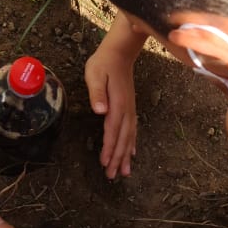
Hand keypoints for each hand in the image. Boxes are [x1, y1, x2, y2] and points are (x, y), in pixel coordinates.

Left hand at [85, 26, 141, 178]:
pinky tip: (131, 154)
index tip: (105, 163)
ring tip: (125, 173)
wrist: (120, 52)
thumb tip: (100, 111)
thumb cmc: (103, 63)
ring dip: (126, 155)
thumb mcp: (95, 74)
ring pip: (129, 137)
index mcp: (117, 104)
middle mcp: (126, 110)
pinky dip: (132, 143)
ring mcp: (130, 109)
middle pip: (123, 138)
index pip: (112, 131)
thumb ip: (97, 93)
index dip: (109, 148)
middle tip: (112, 176)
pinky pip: (133, 130)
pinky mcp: (130, 107)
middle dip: (118, 158)